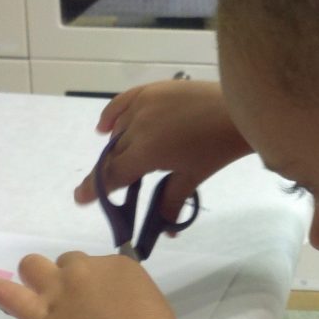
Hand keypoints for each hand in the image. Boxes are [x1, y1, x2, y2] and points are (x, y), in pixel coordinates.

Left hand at [0, 252, 180, 318]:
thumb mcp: (151, 305)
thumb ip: (128, 297)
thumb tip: (113, 304)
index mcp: (119, 266)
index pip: (100, 266)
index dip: (98, 285)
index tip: (104, 304)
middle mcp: (85, 269)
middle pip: (68, 262)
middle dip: (71, 279)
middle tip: (79, 307)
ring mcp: (59, 289)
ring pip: (34, 265)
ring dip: (36, 275)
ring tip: (38, 292)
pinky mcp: (38, 313)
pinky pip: (6, 293)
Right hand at [74, 79, 252, 222]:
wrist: (238, 111)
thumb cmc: (218, 148)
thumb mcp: (193, 177)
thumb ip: (171, 201)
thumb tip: (165, 229)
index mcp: (146, 153)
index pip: (112, 175)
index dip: (95, 189)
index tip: (80, 198)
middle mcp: (136, 128)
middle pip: (113, 154)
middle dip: (108, 171)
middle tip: (107, 185)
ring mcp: (142, 105)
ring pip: (118, 131)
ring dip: (116, 147)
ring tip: (122, 159)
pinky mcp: (150, 90)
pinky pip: (121, 103)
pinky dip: (110, 116)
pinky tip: (104, 128)